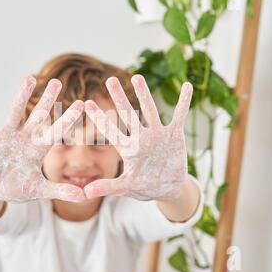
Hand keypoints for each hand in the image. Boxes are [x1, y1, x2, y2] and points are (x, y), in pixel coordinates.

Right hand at [0, 77, 85, 202]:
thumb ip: (60, 191)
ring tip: (30, 78)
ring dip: (21, 96)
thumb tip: (85, 196)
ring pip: (15, 112)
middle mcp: (24, 138)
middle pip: (38, 117)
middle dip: (47, 101)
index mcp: (38, 150)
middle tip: (57, 81)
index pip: (55, 132)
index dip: (67, 119)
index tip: (81, 104)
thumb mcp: (39, 190)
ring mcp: (6, 136)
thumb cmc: (17, 188)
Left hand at [83, 74, 192, 200]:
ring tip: (137, 77)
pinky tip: (187, 85)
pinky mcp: (174, 134)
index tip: (86, 103)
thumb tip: (84, 194)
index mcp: (128, 148)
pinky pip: (180, 115)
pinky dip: (184, 102)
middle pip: (128, 114)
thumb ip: (107, 187)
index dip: (99, 118)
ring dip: (144, 94)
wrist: (168, 187)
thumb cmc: (144, 187)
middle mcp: (141, 137)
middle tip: (110, 79)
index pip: (110, 131)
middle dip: (119, 98)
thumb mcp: (126, 187)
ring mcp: (157, 134)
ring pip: (150, 110)